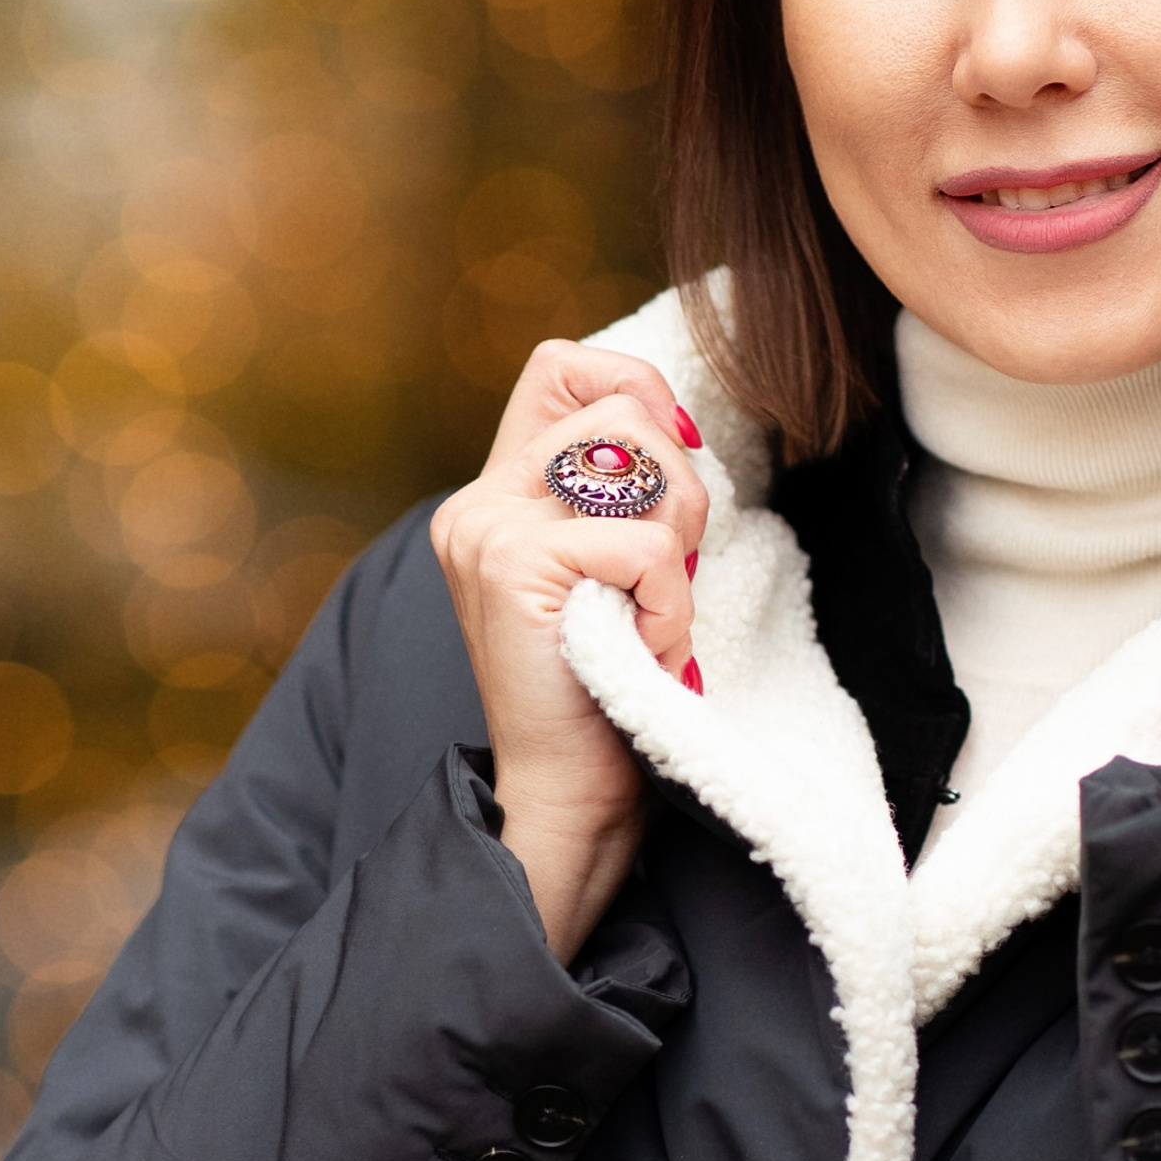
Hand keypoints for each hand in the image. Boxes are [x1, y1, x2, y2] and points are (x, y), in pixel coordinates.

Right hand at [430, 342, 707, 961]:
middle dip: (680, 478)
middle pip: (618, 402)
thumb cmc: (609, 686)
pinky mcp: (513, 567)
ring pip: (635, 455)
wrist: (567, 794)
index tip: (675, 463)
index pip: (564, 367)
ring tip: (657, 608)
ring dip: (679, 536)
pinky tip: (649, 648)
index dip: (637, 389)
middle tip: (673, 568)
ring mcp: (487, 530)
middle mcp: (478, 502)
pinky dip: (671, 602)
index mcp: (496, 494)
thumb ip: (621, 496)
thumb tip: (682, 427)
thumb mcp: (614, 572)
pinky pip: (644, 544)